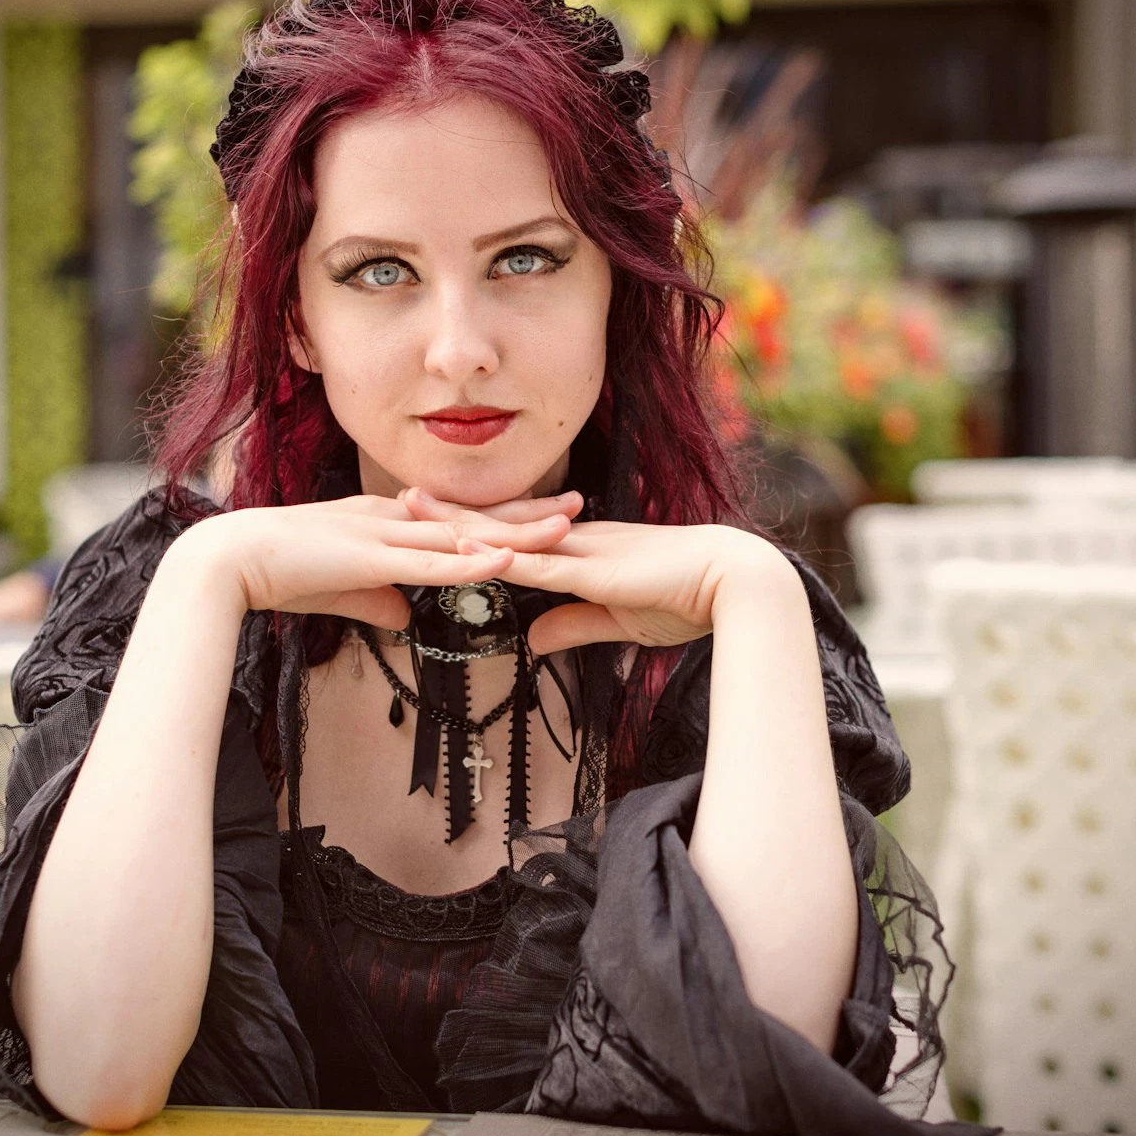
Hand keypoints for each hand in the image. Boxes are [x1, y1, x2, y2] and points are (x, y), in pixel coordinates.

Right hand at [178, 490, 583, 629]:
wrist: (231, 559)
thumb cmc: (281, 572)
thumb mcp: (343, 589)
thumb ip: (377, 600)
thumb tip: (404, 618)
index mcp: (388, 521)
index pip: (458, 518)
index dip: (503, 518)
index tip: (547, 516)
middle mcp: (394, 518)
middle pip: (474, 517)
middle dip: (528, 515)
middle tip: (581, 507)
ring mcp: (384, 535)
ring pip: (462, 534)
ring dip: (512, 534)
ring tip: (561, 531)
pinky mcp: (370, 558)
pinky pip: (428, 562)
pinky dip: (466, 562)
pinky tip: (500, 562)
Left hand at [398, 487, 780, 655]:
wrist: (734, 583)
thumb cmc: (687, 599)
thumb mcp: (618, 620)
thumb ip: (573, 626)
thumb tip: (534, 639)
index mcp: (581, 549)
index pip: (515, 534)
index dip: (475, 525)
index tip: (435, 516)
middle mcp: (575, 540)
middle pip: (500, 523)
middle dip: (450, 512)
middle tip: (401, 495)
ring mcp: (582, 551)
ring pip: (508, 535)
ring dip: (460, 524)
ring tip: (414, 510)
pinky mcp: (594, 571)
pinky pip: (539, 565)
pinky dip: (503, 558)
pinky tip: (469, 552)